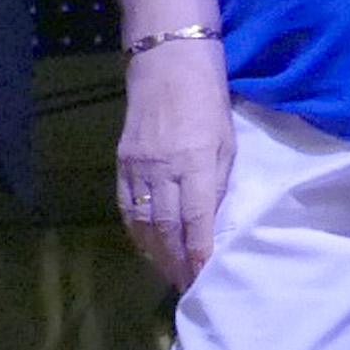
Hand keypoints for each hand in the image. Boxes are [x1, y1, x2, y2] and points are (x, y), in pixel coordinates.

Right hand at [113, 39, 234, 288]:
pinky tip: (145, 246)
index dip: (199, 254)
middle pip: (167, 228)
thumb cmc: (208, 101)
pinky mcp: (122, 161)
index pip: (197, 220)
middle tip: (186, 286)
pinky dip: (135, 231)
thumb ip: (218, 182)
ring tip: (168, 273)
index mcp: (196, 162)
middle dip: (177, 262)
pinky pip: (126, 205)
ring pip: (144, 222)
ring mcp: (139, 166)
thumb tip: (212, 222)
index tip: (203, 279)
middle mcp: (164, 168)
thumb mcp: (227, 141)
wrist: (167, 62)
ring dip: (156, 254)